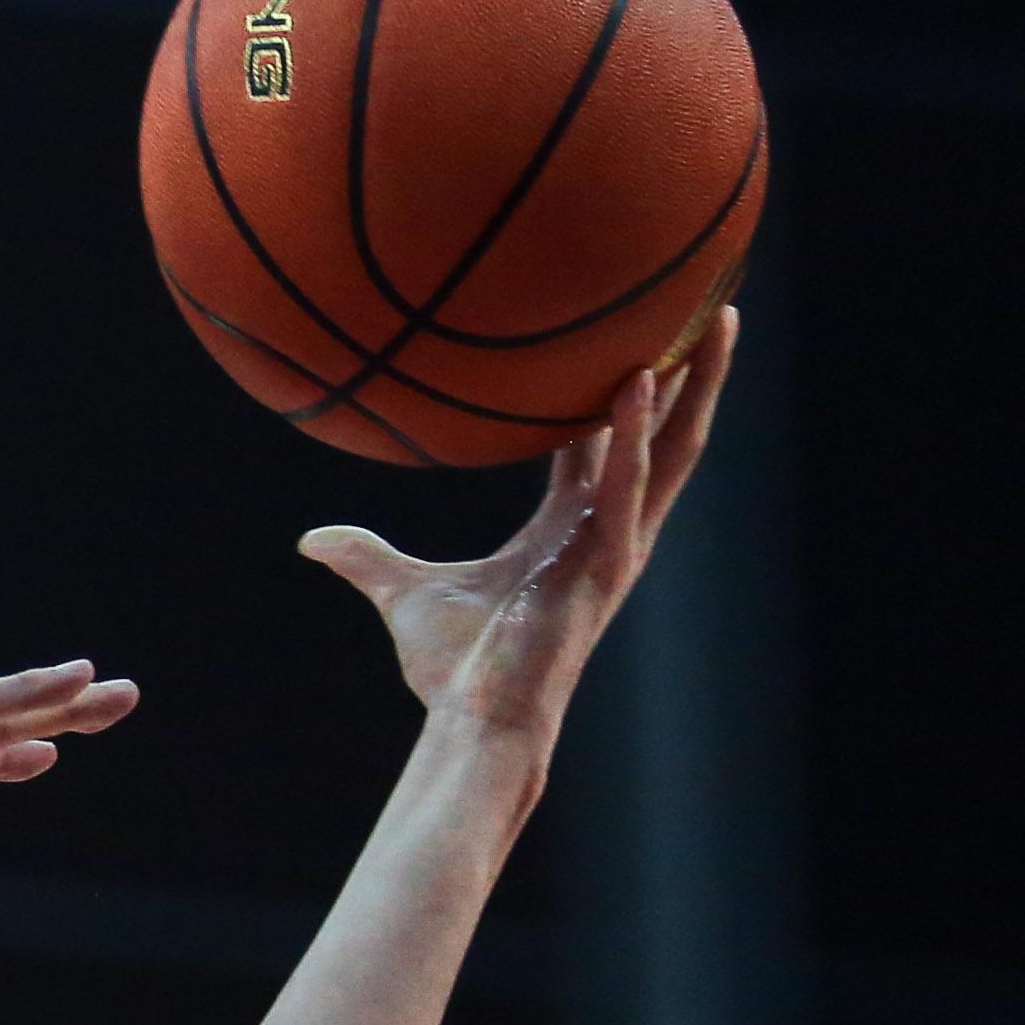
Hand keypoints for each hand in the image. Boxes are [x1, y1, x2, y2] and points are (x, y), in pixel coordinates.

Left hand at [304, 307, 730, 748]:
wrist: (474, 719)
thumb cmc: (453, 666)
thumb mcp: (402, 593)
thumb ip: (364, 558)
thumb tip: (310, 539)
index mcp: (569, 526)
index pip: (604, 442)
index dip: (621, 392)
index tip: (630, 336)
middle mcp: (607, 528)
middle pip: (664, 434)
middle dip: (693, 373)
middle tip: (713, 305)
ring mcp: (615, 545)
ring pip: (672, 450)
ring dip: (695, 384)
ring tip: (714, 317)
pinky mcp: (607, 565)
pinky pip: (623, 486)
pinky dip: (630, 435)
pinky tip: (636, 381)